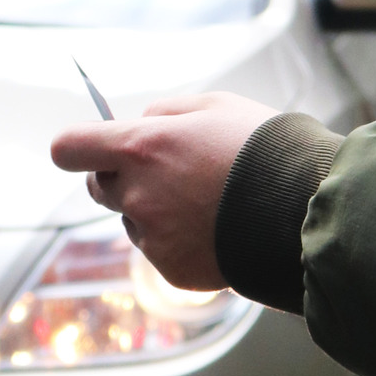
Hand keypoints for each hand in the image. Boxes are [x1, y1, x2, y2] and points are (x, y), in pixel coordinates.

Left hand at [49, 92, 275, 292]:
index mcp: (141, 147)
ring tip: (209, 202)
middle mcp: (138, 195)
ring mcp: (153, 237)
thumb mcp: (214, 106)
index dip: (77, 146)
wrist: (305, 208)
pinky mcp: (172, 270)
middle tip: (167, 170)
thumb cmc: (264, 149)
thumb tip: (139, 123)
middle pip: (99, 187)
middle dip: (122, 177)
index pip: (70, 148)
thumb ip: (164, 113)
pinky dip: (181, 242)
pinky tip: (217, 229)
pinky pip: (162, 251)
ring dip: (155, 210)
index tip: (90, 147)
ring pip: (134, 220)